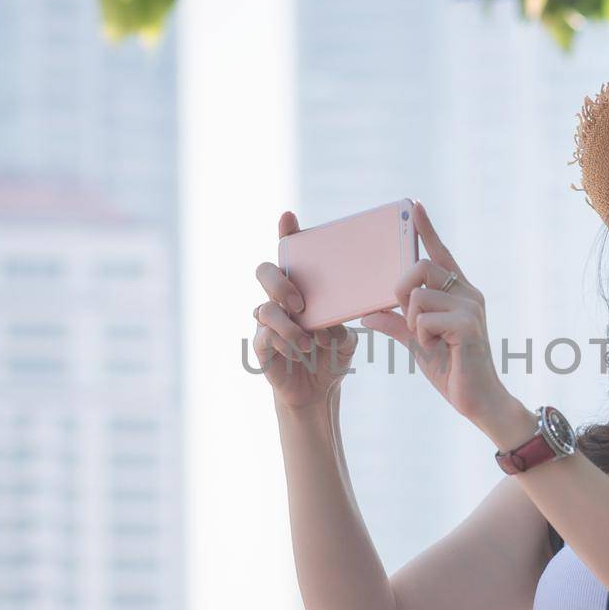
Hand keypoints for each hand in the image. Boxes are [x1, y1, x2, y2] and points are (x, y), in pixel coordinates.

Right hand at [252, 210, 359, 410]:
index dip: (286, 233)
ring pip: (263, 308)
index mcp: (301, 289)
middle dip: (280, 282)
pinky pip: (265, 336)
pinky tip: (298, 353)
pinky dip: (284, 344)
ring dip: (288, 325)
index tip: (289, 218)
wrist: (320, 391)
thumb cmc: (332, 355)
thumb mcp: (347, 333)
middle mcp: (280, 300)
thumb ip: (343, 319)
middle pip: (266, 272)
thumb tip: (339, 311)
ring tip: (308, 342)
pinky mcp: (261, 346)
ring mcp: (268, 322)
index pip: (291, 254)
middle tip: (300, 302)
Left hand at [360, 200, 509, 428]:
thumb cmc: (452, 370)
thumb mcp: (417, 343)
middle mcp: (467, 293)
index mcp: (458, 293)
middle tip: (408, 317)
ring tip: (430, 342)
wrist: (478, 400)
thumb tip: (369, 313)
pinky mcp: (468, 325)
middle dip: (402, 291)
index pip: (439, 253)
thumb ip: (397, 324)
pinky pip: (424, 319)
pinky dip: (421, 339)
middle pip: (420, 267)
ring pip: (417, 296)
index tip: (414, 205)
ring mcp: (470, 307)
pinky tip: (438, 351)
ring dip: (413, 323)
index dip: (426, 229)